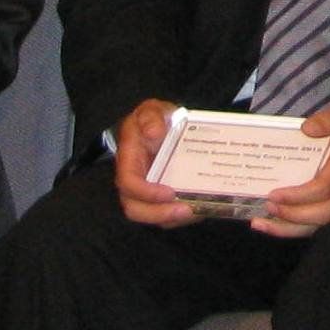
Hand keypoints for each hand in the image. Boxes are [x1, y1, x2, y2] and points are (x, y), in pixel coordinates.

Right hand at [112, 98, 195, 228]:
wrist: (167, 125)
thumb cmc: (156, 119)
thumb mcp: (152, 110)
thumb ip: (150, 117)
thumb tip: (153, 133)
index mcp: (129, 160)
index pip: (128, 183)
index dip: (146, 193)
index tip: (169, 192)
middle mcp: (135, 181)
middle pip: (135, 209)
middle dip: (159, 214)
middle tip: (186, 210)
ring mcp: (147, 192)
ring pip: (152, 216)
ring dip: (173, 219)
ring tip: (196, 212)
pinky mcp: (161, 198)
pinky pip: (167, 215)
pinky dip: (182, 217)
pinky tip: (201, 208)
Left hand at [258, 101, 329, 237]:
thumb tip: (306, 128)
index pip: (323, 188)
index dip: (298, 196)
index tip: (274, 194)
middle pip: (322, 214)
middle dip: (291, 216)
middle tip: (266, 206)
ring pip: (322, 223)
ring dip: (291, 228)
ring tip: (263, 224)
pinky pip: (323, 219)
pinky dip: (300, 226)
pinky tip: (280, 223)